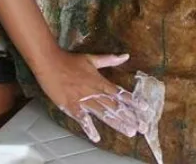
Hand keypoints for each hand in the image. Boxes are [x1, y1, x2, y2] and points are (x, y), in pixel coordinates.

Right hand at [33, 49, 147, 142]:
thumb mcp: (92, 58)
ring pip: (104, 114)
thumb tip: (126, 55)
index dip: (133, 101)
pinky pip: (82, 120)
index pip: (120, 93)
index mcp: (100, 81)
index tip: (145, 108)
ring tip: (129, 131)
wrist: (51, 63)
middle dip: (129, 117)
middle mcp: (95, 92)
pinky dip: (89, 129)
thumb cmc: (71, 61)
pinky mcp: (71, 107)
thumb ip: (109, 59)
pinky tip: (96, 139)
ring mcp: (83, 101)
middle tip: (142, 127)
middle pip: (115, 106)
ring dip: (117, 123)